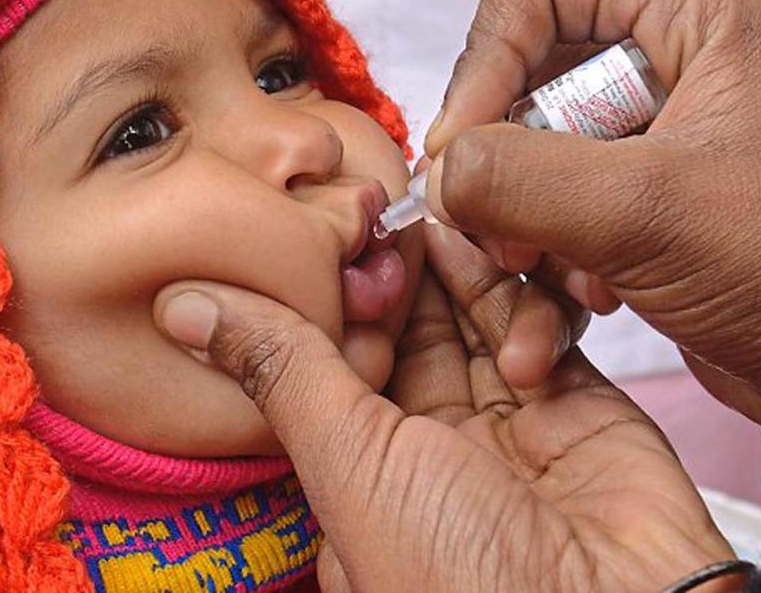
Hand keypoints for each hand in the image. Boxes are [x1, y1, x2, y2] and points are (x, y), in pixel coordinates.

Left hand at [154, 224, 735, 592]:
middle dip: (390, 268)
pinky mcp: (578, 408)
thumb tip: (182, 309)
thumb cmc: (464, 577)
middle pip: (403, 332)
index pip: (333, 363)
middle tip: (378, 204)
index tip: (317, 230)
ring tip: (432, 215)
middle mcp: (431, 450)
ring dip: (451, 265)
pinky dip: (515, 291)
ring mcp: (507, 426)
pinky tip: (491, 261)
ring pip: (468, 320)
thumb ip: (282, 373)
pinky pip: (537, 329)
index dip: (327, 296)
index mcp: (362, 475)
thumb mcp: (349, 465)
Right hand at [425, 0, 760, 445]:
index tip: (461, 146)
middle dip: (496, 164)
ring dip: (514, 225)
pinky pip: (535, 209)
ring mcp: (635, 136)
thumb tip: (438, 168)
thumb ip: (527, 178)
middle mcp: (655, 64)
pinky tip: (580, 302)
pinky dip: (538, 260)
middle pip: (511, 75)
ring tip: (551, 278)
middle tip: (499, 229)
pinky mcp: (621, 200)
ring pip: (512, 151)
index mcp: (686, 17)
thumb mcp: (654, 213)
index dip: (485, 57)